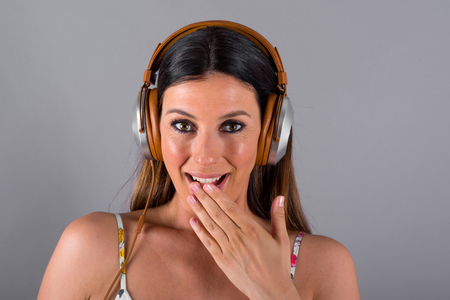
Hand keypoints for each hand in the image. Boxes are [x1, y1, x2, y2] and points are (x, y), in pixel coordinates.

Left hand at [187, 182, 299, 298]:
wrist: (270, 291)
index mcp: (252, 230)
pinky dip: (200, 231)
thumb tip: (280, 197)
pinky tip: (193, 221)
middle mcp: (239, 238)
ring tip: (190, 198)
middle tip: (193, 185)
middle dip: (204, 198)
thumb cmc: (278, 265)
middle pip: (217, 214)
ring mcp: (229, 250)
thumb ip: (278, 217)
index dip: (218, 195)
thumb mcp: (281, 239)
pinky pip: (209, 243)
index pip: (231, 208)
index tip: (208, 185)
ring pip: (211, 226)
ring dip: (199, 211)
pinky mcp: (223, 261)